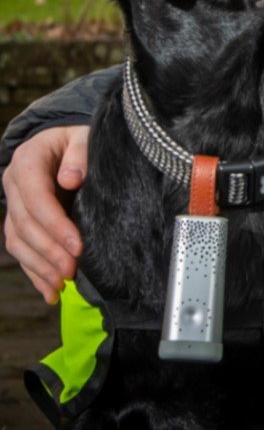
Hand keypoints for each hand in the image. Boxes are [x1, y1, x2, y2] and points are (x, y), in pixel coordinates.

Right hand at [2, 125, 88, 303]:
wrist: (66, 142)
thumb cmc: (79, 140)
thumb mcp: (84, 137)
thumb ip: (79, 154)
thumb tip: (70, 179)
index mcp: (28, 161)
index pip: (36, 197)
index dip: (54, 224)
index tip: (77, 246)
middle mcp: (13, 184)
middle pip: (25, 224)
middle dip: (48, 251)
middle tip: (72, 270)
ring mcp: (13, 204)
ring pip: (18, 241)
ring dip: (39, 266)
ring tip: (62, 284)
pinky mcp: (19, 220)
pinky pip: (21, 249)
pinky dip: (34, 272)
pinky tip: (50, 291)